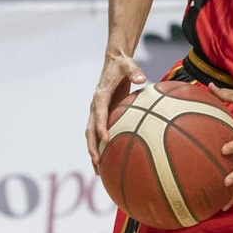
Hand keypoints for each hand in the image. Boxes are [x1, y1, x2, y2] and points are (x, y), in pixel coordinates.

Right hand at [85, 50, 147, 165]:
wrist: (114, 62)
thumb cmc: (123, 65)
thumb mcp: (129, 65)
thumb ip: (135, 72)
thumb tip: (142, 78)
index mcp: (100, 95)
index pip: (99, 113)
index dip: (101, 126)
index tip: (105, 139)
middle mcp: (95, 105)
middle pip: (90, 129)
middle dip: (92, 146)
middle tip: (97, 161)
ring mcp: (97, 111)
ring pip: (91, 135)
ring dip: (93, 151)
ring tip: (98, 170)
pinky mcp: (102, 114)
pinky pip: (99, 132)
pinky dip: (100, 146)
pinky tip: (108, 160)